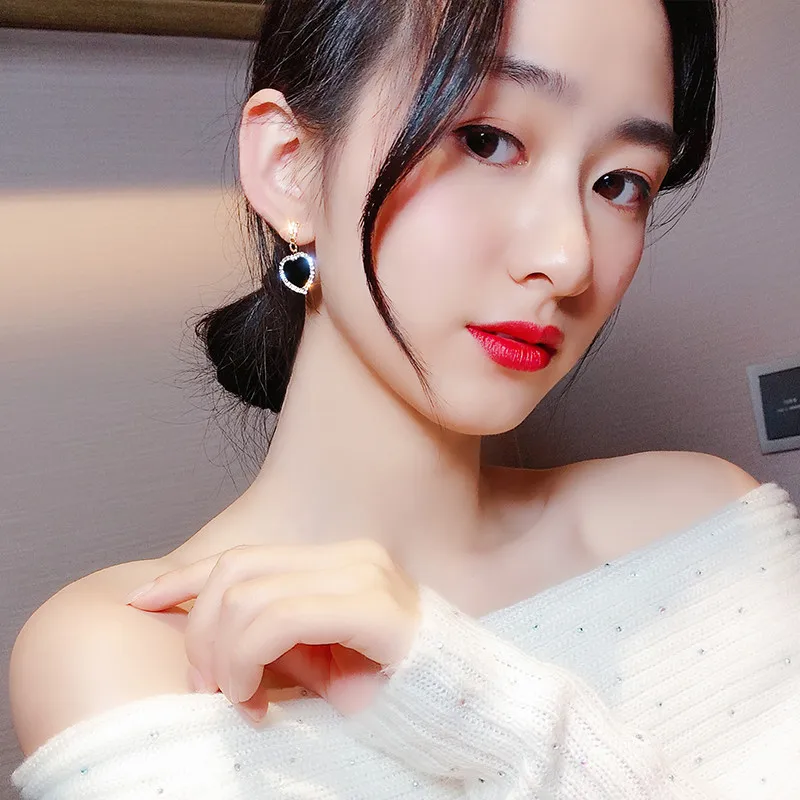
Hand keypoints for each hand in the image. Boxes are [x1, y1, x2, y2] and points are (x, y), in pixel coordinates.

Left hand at [125, 539, 420, 719]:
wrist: (463, 714)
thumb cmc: (387, 692)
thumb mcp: (313, 660)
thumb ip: (269, 636)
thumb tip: (202, 635)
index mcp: (334, 563)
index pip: (241, 556)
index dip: (183, 577)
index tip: (141, 601)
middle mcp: (350, 557)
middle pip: (234, 571)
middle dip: (199, 631)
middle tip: (205, 687)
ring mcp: (364, 576)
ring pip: (247, 595)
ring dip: (221, 656)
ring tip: (237, 698)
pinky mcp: (374, 607)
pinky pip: (279, 618)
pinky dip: (247, 659)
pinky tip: (254, 696)